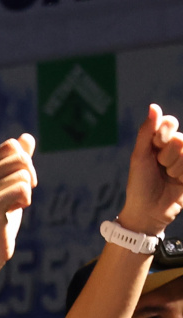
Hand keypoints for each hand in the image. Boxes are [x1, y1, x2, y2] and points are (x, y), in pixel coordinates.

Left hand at [116, 103, 182, 236]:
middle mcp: (174, 148)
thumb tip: (154, 106)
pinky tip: (177, 181)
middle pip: (180, 139)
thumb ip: (146, 132)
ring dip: (175, 167)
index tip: (156, 144)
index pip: (170, 123)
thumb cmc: (139, 183)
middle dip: (167, 155)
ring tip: (167, 176)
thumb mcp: (139, 156)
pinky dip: (182, 172)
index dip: (164, 132)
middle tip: (159, 167)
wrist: (148, 211)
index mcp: (158, 142)